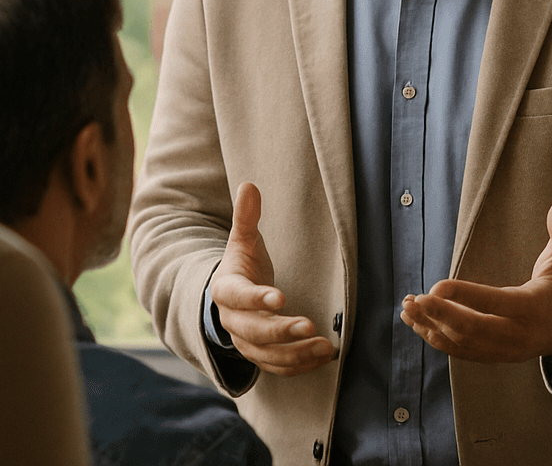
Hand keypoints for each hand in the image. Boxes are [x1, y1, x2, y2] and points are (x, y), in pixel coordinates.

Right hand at [208, 182, 336, 375]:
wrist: (230, 298)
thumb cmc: (242, 266)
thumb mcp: (242, 241)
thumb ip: (246, 217)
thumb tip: (248, 185)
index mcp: (226, 290)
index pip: (238, 297)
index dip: (257, 298)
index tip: (280, 297)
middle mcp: (232, 321)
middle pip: (253, 332)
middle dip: (282, 332)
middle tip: (310, 327)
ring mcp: (245, 342)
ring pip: (266, 355)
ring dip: (296, 354)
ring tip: (325, 346)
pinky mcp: (259, 355)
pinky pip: (277, 366)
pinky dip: (299, 365)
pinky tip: (322, 356)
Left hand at [400, 197, 551, 362]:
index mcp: (533, 308)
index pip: (495, 303)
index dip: (465, 296)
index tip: (437, 284)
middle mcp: (518, 334)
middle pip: (473, 330)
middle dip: (440, 315)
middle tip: (415, 299)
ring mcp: (506, 350)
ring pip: (463, 343)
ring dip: (432, 327)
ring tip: (407, 307)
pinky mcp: (496, 356)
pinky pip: (463, 351)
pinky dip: (438, 338)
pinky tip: (418, 323)